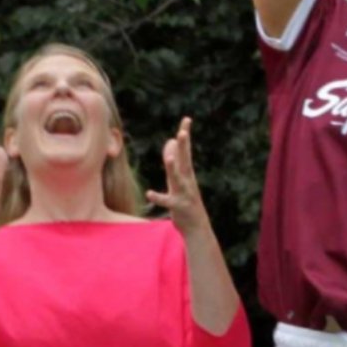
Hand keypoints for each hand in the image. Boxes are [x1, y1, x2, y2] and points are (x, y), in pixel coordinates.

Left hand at [145, 117, 211, 235]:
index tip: (187, 119)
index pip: (186, 151)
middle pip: (185, 160)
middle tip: (183, 132)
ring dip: (173, 168)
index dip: (185, 135)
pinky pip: (168, 202)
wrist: (196, 227)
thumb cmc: (186, 201)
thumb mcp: (179, 179)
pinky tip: (149, 194)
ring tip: (168, 157)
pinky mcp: (178, 207)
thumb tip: (169, 141)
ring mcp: (184, 194)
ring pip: (178, 179)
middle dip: (184, 146)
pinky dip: (159, 197)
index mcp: (187, 173)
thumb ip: (173, 161)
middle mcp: (187, 181)